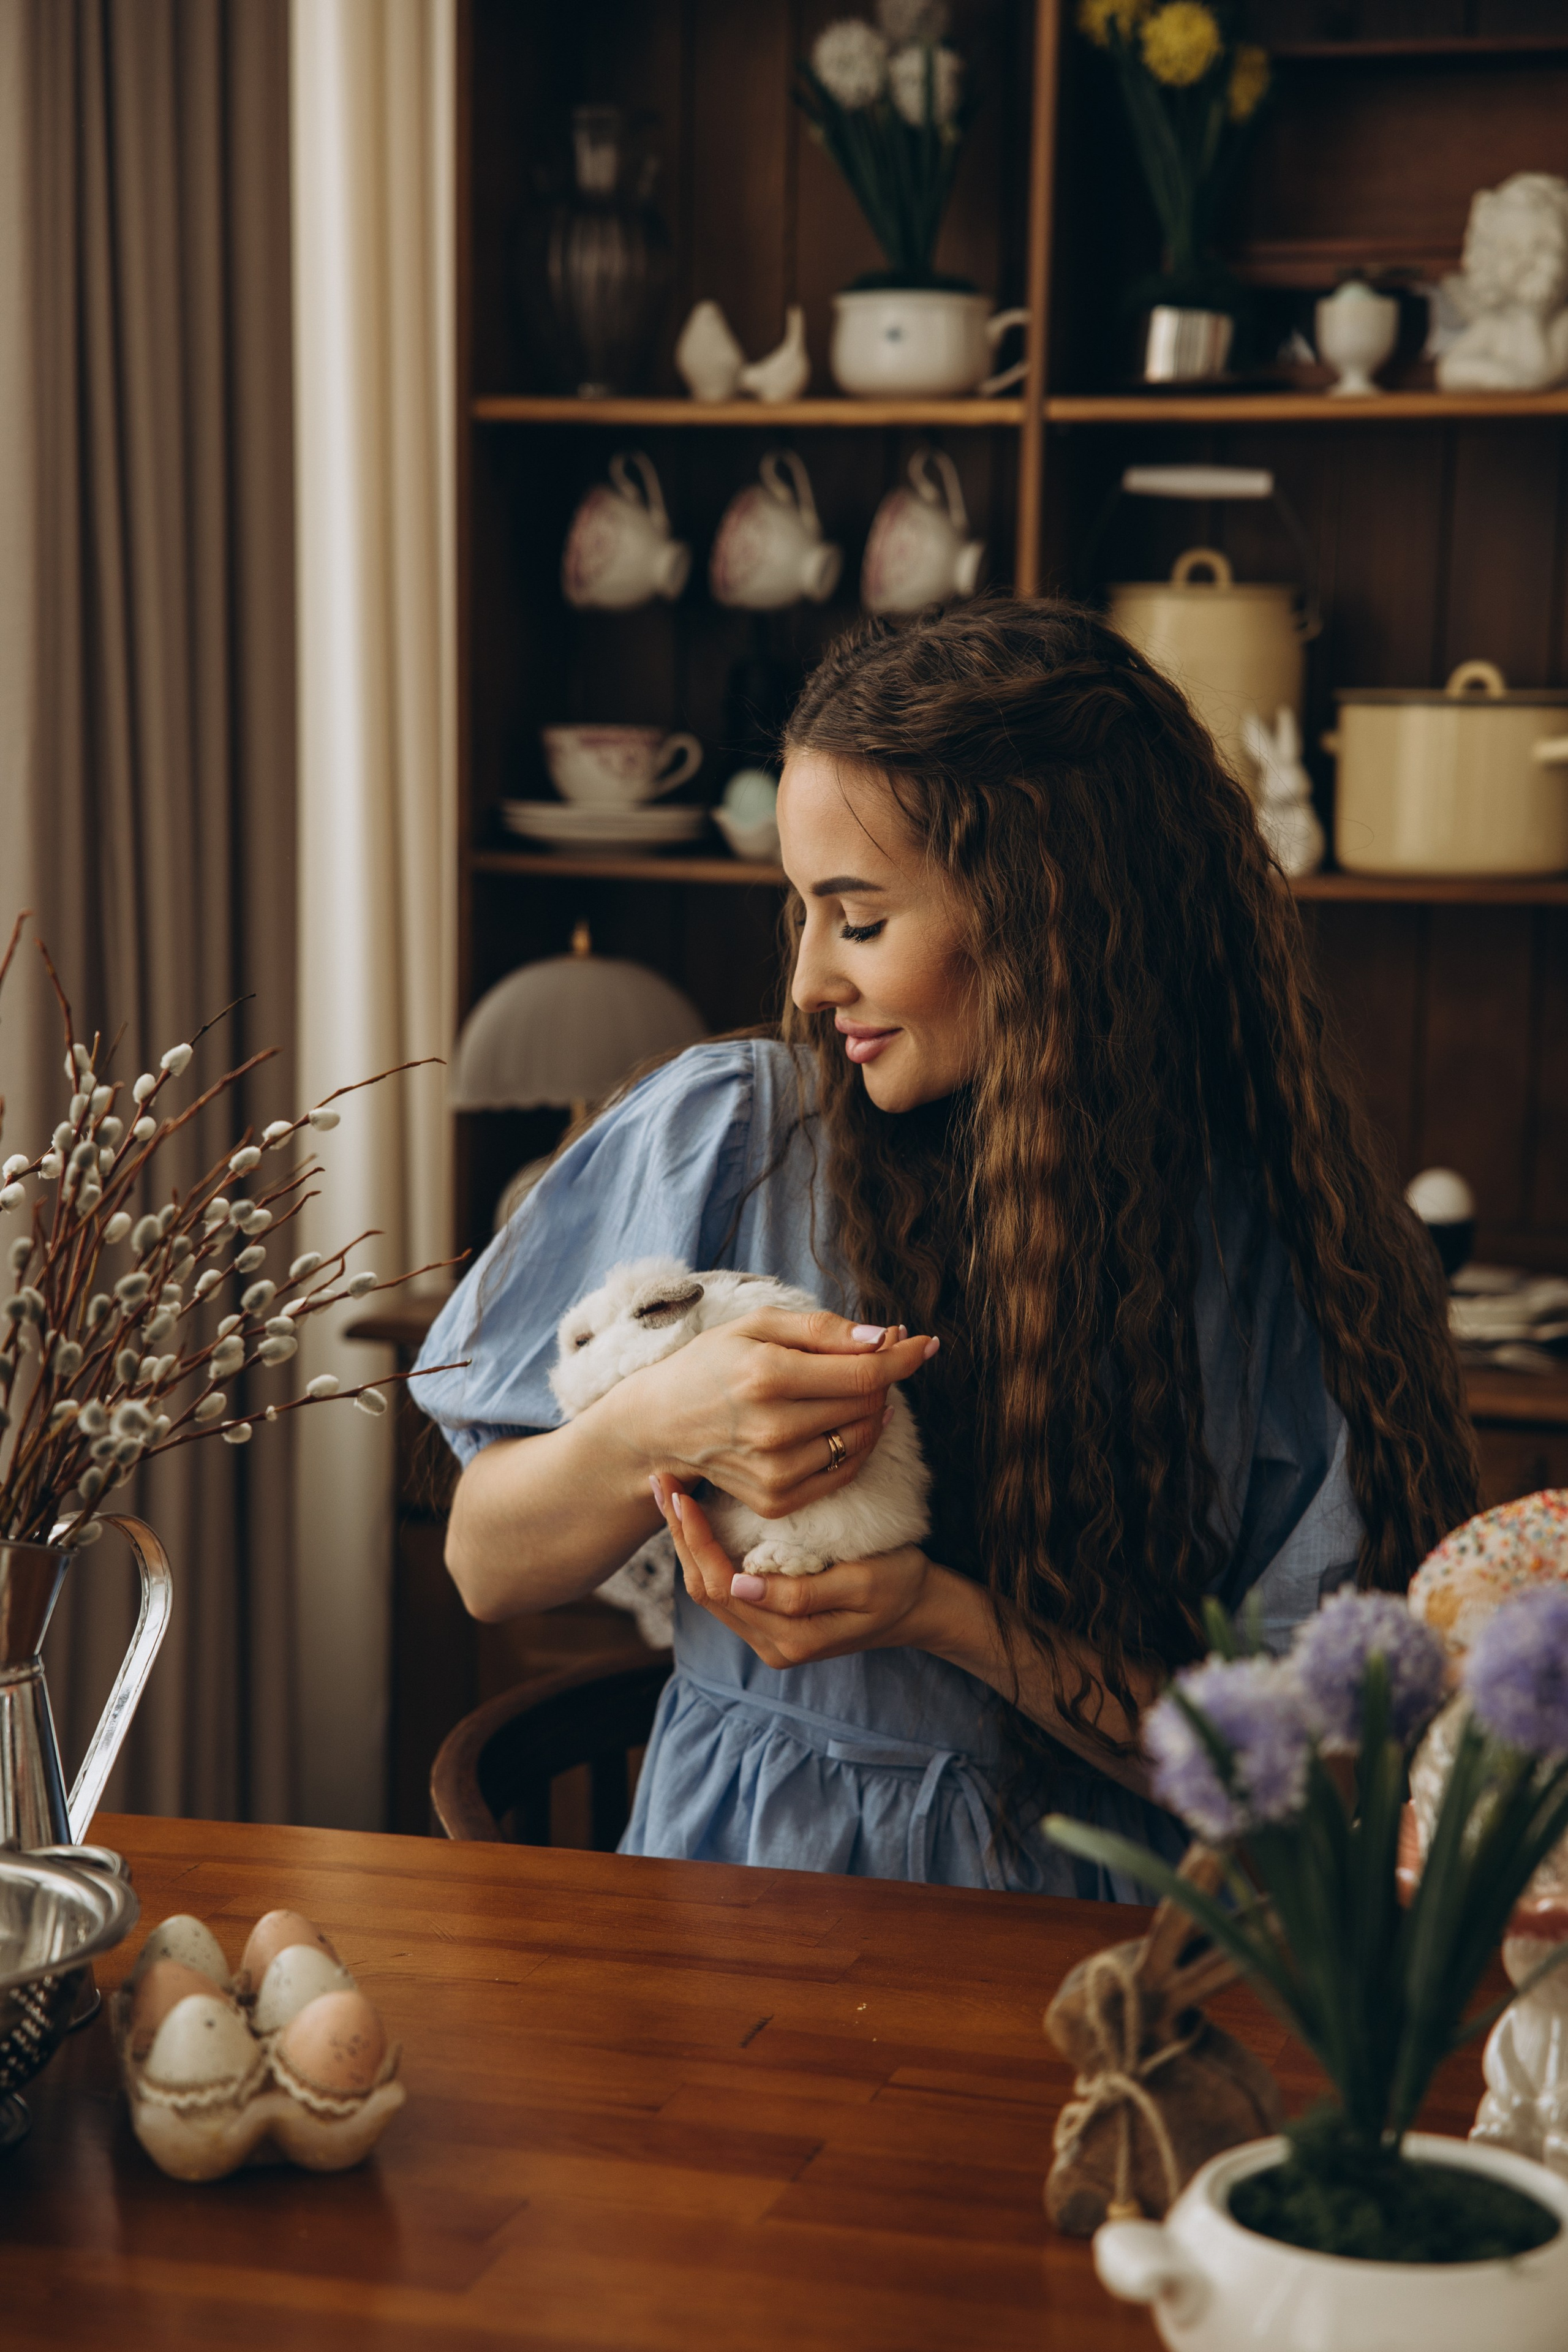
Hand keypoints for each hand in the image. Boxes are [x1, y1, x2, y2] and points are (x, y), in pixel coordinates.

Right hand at [614, 1309, 938, 1522]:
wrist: (661, 1421)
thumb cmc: (712, 1363)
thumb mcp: (757, 1325)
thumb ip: (822, 1329)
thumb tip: (884, 1338)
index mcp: (767, 1376)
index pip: (863, 1373)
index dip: (903, 1358)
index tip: (926, 1343)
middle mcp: (772, 1429)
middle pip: (866, 1405)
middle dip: (883, 1378)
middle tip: (878, 1357)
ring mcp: (774, 1472)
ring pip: (860, 1440)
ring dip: (870, 1412)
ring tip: (850, 1389)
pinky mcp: (775, 1500)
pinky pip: (842, 1473)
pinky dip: (853, 1445)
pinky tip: (839, 1422)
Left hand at [650, 1476, 944, 1667]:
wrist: (922, 1609)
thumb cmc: (901, 1585)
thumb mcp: (864, 1583)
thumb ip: (803, 1592)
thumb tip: (740, 1584)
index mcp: (789, 1638)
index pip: (721, 1586)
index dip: (696, 1539)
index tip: (682, 1494)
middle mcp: (770, 1645)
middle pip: (703, 1588)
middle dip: (680, 1535)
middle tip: (663, 1482)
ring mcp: (768, 1637)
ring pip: (707, 1589)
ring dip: (686, 1542)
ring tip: (670, 1494)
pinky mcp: (770, 1622)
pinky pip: (724, 1589)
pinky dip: (705, 1552)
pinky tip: (697, 1519)